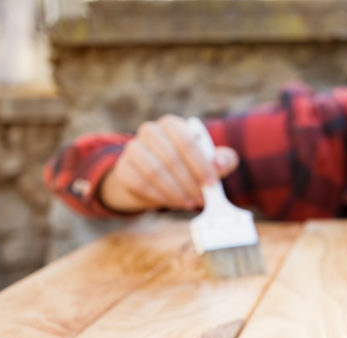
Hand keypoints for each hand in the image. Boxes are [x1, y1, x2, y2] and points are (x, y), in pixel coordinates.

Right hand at [98, 115, 239, 212]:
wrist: (150, 178)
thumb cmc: (186, 166)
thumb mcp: (208, 162)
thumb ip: (222, 160)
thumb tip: (219, 164)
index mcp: (172, 125)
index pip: (187, 142)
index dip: (201, 164)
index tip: (212, 183)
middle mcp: (150, 131)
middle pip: (171, 158)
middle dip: (189, 182)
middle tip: (202, 199)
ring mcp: (133, 149)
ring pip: (155, 171)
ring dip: (176, 191)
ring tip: (189, 203)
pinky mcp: (123, 169)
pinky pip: (141, 184)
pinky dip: (160, 197)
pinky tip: (173, 203)